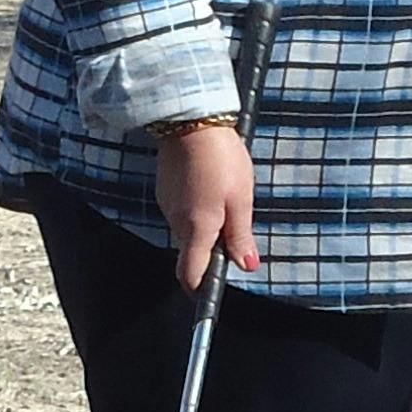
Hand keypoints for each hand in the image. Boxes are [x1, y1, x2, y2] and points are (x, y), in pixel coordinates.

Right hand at [153, 118, 259, 292]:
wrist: (191, 120)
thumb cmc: (221, 158)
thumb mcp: (241, 199)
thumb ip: (240, 235)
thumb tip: (246, 265)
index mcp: (198, 229)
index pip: (191, 275)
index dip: (201, 289)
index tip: (213, 291)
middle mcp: (177, 222)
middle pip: (192, 253)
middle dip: (211, 250)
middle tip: (234, 228)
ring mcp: (167, 205)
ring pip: (187, 230)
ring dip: (206, 226)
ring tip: (225, 196)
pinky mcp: (165, 190)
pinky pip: (181, 211)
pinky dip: (196, 209)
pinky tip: (209, 185)